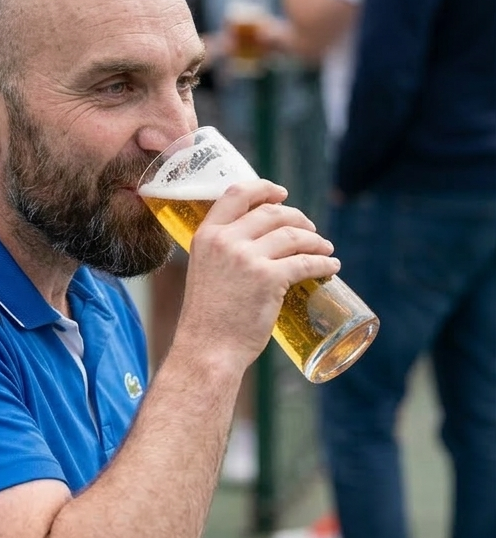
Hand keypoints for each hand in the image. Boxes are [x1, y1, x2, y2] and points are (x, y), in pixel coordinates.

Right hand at [176, 180, 339, 369]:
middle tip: (310, 230)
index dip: (264, 189)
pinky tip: (331, 266)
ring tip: (325, 249)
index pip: (237, 194)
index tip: (281, 193)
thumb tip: (257, 242)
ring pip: (293, 235)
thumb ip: (223, 252)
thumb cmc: (208, 318)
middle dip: (297, 218)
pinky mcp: (269, 279)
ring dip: (315, 240)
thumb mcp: (205, 271)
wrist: (208, 349)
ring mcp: (248, 259)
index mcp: (206, 235)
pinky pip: (306, 263)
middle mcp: (226, 241)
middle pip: (272, 213)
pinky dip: (324, 263)